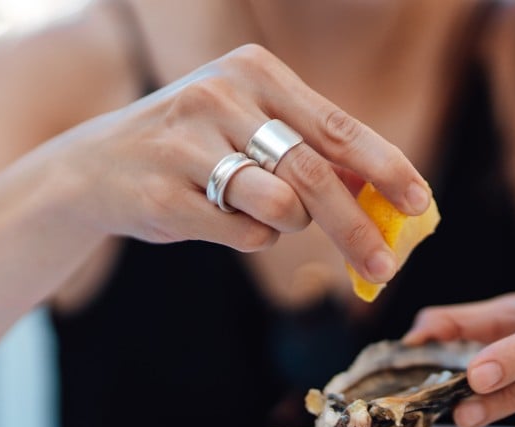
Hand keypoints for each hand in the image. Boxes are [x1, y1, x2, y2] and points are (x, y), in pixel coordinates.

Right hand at [53, 44, 431, 283]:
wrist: (94, 167)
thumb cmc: (193, 146)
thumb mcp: (249, 124)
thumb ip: (311, 149)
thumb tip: (384, 192)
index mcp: (252, 72)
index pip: (337, 125)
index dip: (385, 168)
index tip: (420, 201)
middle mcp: (219, 98)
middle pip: (314, 175)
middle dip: (356, 228)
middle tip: (384, 267)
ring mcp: (187, 145)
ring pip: (279, 209)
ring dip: (286, 226)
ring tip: (260, 211)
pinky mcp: (165, 194)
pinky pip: (241, 234)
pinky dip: (248, 238)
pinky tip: (218, 217)